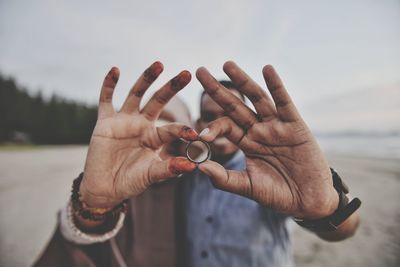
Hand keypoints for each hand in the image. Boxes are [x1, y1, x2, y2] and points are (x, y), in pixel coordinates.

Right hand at [80, 62, 197, 207]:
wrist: (105, 188)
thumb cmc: (131, 181)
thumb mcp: (152, 175)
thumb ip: (169, 169)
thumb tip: (192, 166)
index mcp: (156, 137)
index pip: (172, 129)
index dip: (182, 130)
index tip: (194, 134)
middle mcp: (142, 124)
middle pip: (158, 101)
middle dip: (172, 87)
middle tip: (187, 73)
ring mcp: (124, 121)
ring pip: (136, 94)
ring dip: (146, 79)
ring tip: (159, 64)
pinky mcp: (105, 122)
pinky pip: (106, 100)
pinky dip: (109, 85)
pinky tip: (115, 69)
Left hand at [196, 61, 337, 218]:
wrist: (308, 202)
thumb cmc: (278, 195)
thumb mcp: (248, 186)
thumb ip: (224, 178)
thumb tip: (199, 167)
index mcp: (246, 143)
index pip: (225, 126)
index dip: (213, 128)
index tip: (201, 135)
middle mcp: (258, 130)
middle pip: (235, 106)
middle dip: (217, 90)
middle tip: (200, 71)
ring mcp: (276, 126)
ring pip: (257, 98)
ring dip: (243, 81)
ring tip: (227, 65)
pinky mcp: (295, 125)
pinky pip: (284, 103)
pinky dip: (277, 86)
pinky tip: (267, 69)